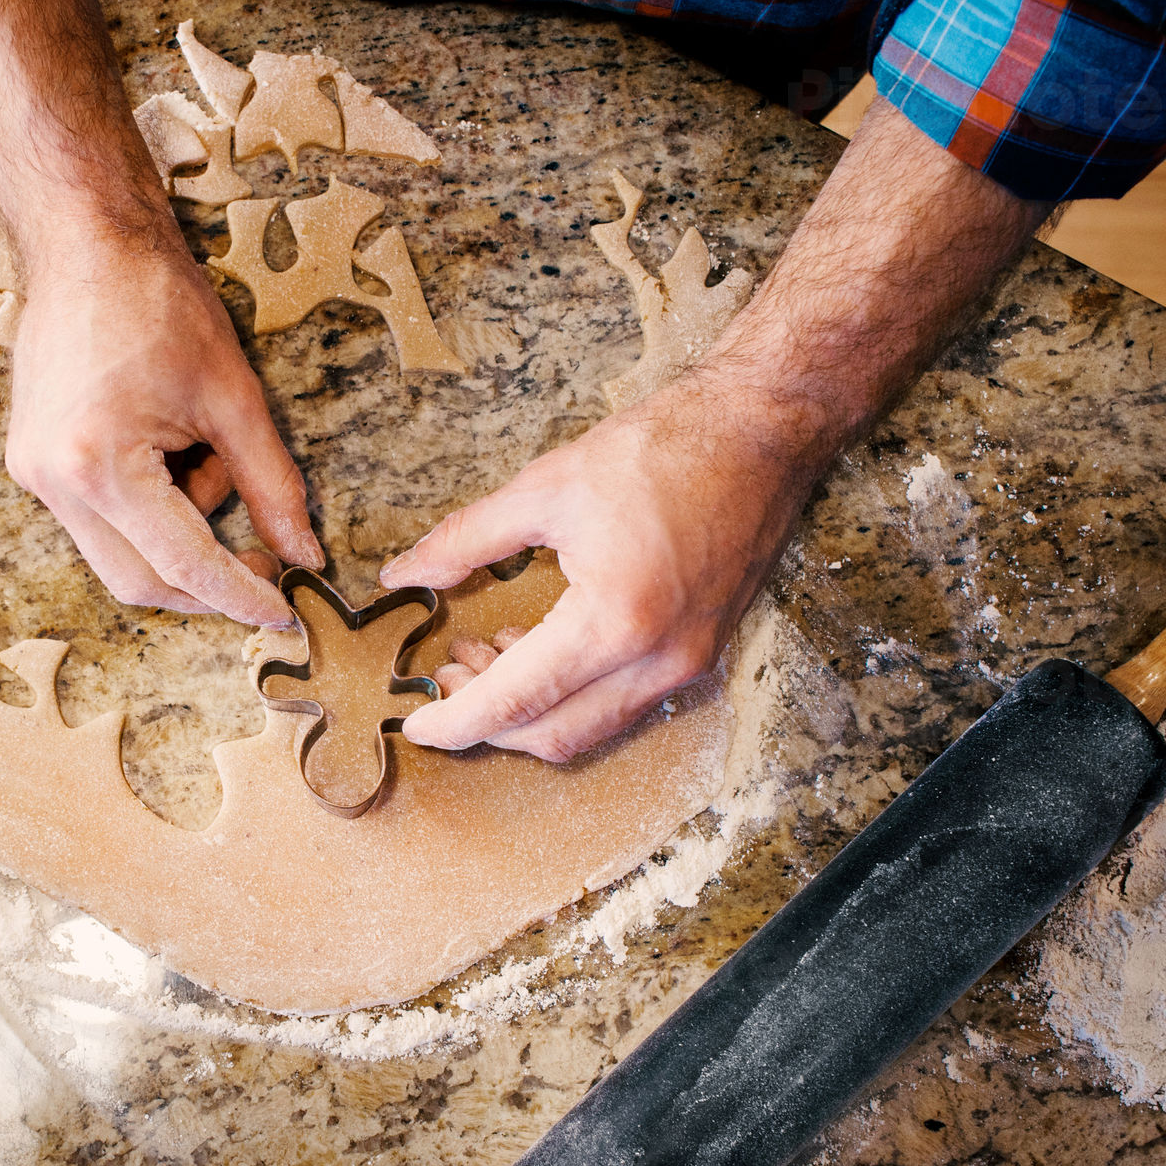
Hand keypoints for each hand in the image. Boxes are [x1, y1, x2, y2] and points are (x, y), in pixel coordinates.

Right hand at [4, 244, 323, 626]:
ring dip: (180, 528)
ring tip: (206, 452)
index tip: (283, 610)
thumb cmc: (157, 301)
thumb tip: (303, 552)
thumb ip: (271, 485)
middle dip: (208, 581)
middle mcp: (53, 482)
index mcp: (100, 466)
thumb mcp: (234, 397)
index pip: (182, 563)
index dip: (240, 595)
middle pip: (140, 580)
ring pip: (120, 553)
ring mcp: (34, 475)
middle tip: (265, 560)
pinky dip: (152, 504)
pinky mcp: (33, 463)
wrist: (85, 241)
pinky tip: (172, 448)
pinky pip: (101, 518)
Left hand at [378, 367, 821, 760]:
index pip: (517, 699)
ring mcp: (688, 663)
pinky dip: (572, 695)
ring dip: (529, 711)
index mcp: (615, 620)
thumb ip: (466, 540)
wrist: (760, 431)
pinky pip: (623, 704)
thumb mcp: (544, 488)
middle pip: (553, 733)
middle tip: (443, 676)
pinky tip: (537, 647)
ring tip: (482, 655)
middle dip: (487, 721)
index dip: (457, 719)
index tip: (416, 724)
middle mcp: (658, 659)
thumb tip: (405, 575)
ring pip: (590, 729)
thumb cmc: (662, 450)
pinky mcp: (701, 653)